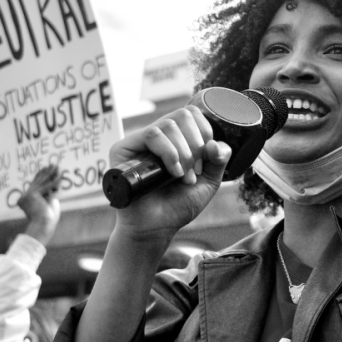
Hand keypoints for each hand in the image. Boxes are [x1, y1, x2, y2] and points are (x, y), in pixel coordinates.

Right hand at [20, 164, 62, 244]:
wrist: (43, 226)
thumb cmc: (47, 220)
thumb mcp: (47, 205)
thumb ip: (49, 195)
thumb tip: (54, 187)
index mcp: (25, 200)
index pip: (34, 185)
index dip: (41, 175)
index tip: (47, 168)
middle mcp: (24, 197)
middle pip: (38, 182)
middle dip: (47, 173)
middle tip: (54, 164)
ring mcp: (27, 196)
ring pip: (42, 182)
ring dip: (51, 173)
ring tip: (57, 166)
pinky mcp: (32, 195)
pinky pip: (46, 186)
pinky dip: (55, 181)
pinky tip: (60, 175)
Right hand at [109, 106, 230, 243]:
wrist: (156, 228)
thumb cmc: (178, 205)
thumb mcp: (209, 181)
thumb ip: (218, 160)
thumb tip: (216, 143)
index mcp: (175, 138)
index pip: (192, 114)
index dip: (205, 132)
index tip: (205, 160)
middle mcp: (157, 136)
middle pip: (183, 115)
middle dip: (196, 144)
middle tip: (194, 171)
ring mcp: (139, 141)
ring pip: (168, 125)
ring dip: (184, 153)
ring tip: (183, 177)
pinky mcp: (123, 148)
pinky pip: (151, 134)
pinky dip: (168, 153)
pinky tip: (172, 172)